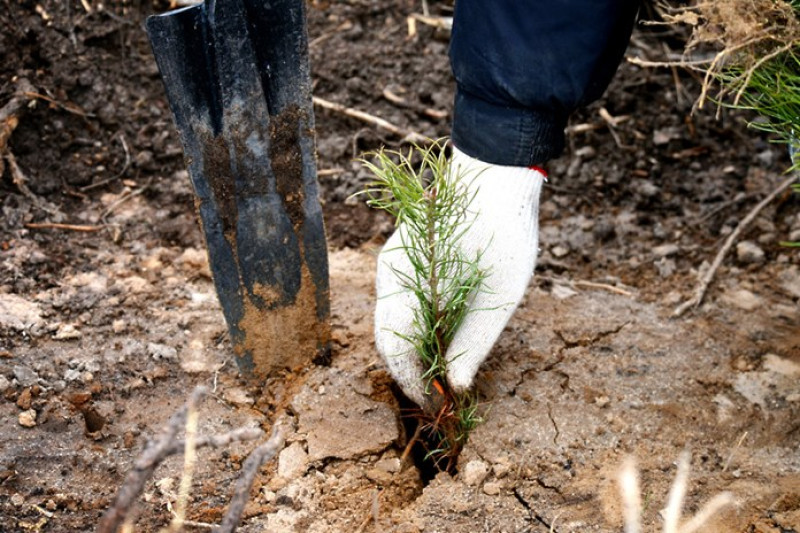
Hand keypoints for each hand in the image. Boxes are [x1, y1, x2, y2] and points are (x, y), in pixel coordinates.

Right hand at [373, 147, 544, 409]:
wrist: (497, 174)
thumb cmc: (504, 229)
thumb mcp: (501, 290)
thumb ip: (476, 340)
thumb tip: (456, 386)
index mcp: (408, 281)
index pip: (394, 347)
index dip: (411, 382)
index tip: (435, 407)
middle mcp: (392, 274)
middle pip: (388, 339)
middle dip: (409, 373)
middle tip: (438, 400)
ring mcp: (396, 265)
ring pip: (392, 324)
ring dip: (412, 354)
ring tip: (440, 378)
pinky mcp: (406, 261)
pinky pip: (402, 305)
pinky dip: (416, 331)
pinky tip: (439, 343)